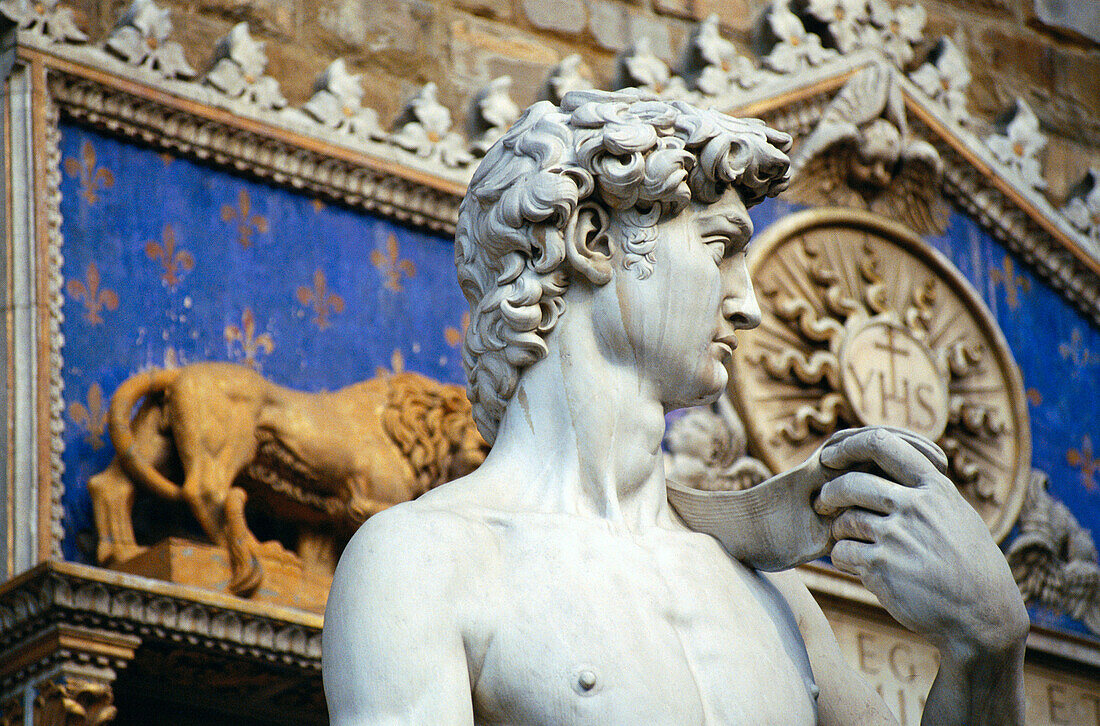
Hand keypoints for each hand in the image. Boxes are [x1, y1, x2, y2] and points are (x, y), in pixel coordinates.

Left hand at [814, 428, 1027, 656]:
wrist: (982, 616)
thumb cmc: (970, 565)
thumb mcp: (958, 514)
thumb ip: (926, 491)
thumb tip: (890, 467)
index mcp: (934, 488)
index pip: (882, 444)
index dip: (848, 446)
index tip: (830, 457)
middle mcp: (915, 507)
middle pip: (851, 484)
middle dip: (830, 493)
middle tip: (823, 502)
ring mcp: (897, 537)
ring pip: (844, 521)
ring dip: (840, 532)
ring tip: (851, 542)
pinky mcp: (881, 567)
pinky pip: (842, 553)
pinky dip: (842, 558)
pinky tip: (857, 565)